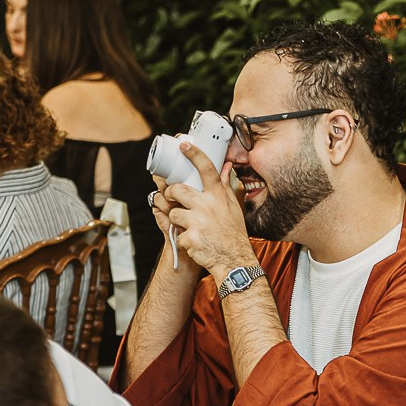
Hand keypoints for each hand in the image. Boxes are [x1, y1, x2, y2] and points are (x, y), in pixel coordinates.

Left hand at [164, 140, 255, 275]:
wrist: (234, 260)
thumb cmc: (233, 234)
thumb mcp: (234, 208)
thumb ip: (225, 188)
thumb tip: (225, 169)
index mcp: (218, 196)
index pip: (206, 169)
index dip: (194, 154)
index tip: (183, 144)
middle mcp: (208, 205)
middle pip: (178, 189)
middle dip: (171, 194)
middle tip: (173, 198)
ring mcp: (198, 222)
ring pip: (174, 212)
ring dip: (178, 220)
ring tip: (190, 227)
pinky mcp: (189, 237)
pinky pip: (177, 234)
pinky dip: (183, 239)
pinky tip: (195, 243)